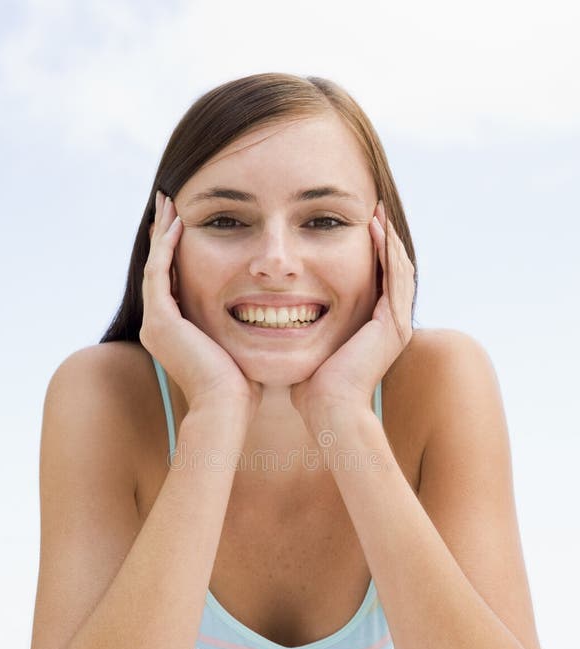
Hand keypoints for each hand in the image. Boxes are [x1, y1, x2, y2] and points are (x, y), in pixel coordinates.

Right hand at [139, 190, 262, 418]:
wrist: (226, 409)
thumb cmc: (242, 390)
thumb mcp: (240, 351)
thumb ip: (242, 333)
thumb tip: (267, 322)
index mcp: (173, 334)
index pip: (172, 282)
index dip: (177, 253)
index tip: (187, 226)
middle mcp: (157, 326)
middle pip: (158, 269)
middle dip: (164, 235)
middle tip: (169, 204)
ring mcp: (155, 323)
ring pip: (155, 265)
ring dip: (163, 232)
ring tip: (170, 203)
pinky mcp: (160, 320)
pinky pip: (160, 272)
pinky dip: (168, 247)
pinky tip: (181, 224)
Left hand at [290, 200, 414, 429]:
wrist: (328, 412)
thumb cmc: (311, 389)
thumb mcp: (308, 347)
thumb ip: (303, 329)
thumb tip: (277, 315)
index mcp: (374, 329)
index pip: (376, 279)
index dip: (369, 251)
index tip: (351, 225)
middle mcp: (392, 324)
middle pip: (393, 269)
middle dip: (382, 238)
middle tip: (369, 208)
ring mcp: (397, 324)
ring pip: (399, 268)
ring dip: (387, 238)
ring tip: (374, 211)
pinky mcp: (394, 325)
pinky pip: (395, 277)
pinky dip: (387, 251)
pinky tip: (375, 229)